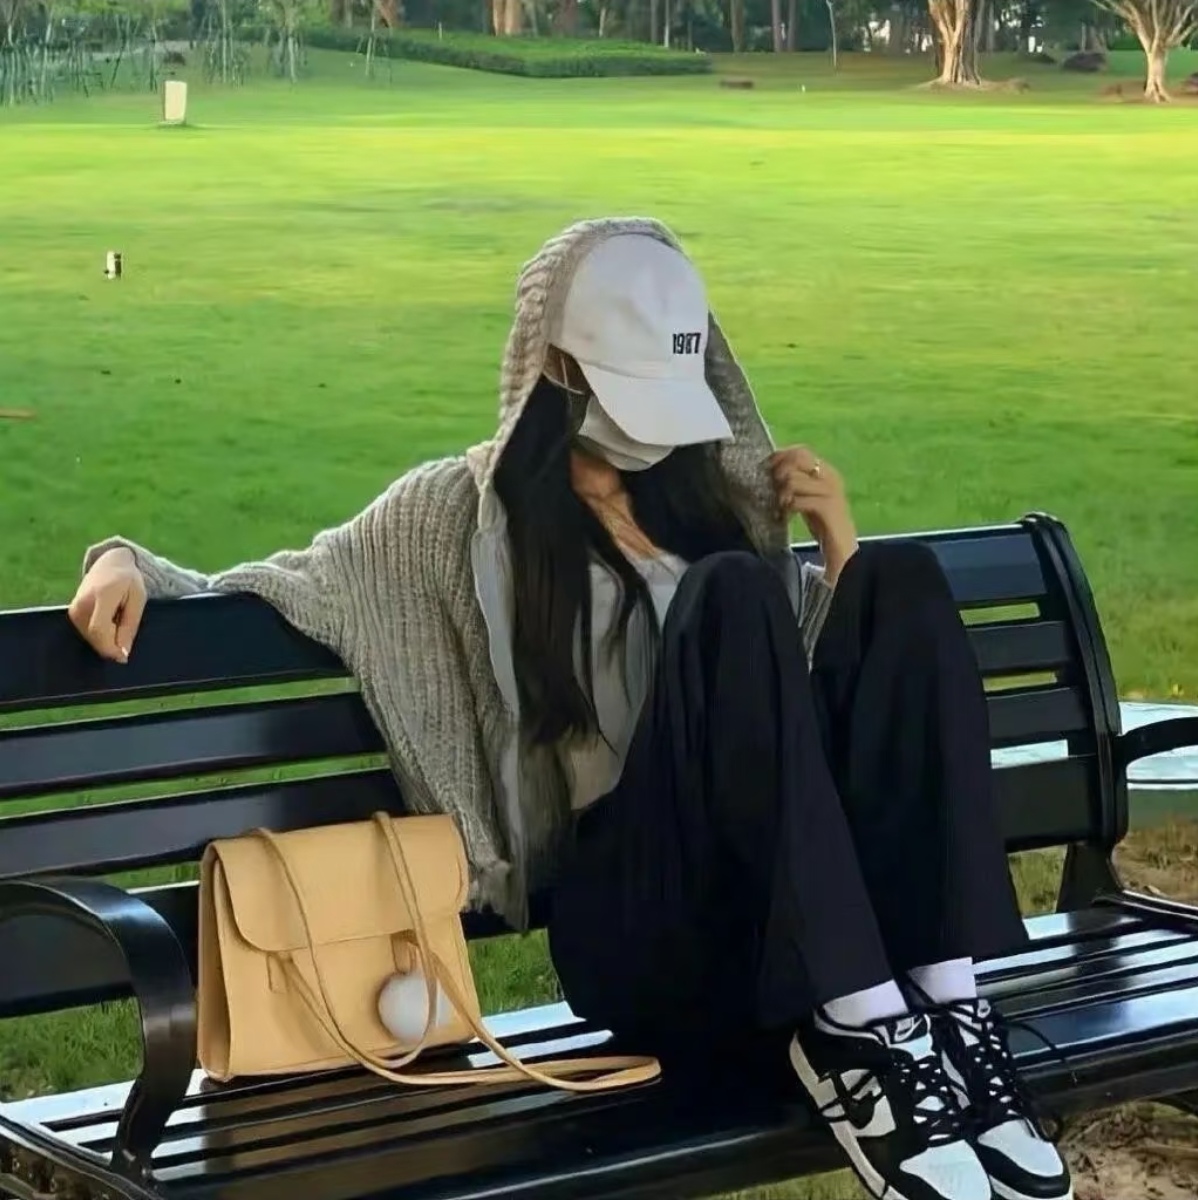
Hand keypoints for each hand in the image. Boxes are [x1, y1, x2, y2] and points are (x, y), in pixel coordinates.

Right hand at [68, 547, 146, 662]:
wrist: (110, 564)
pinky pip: (88, 634)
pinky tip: (110, 621)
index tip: (124, 657)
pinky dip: (102, 634)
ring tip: (118, 619)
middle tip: (125, 629)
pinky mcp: (72, 615)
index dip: (111, 647)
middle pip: (95, 637)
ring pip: (91, 638)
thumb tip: (122, 654)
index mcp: (101, 595)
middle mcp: (82, 603)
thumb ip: (129, 626)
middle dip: (112, 644)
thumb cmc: (128, 581)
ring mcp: (74, 609)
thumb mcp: (138, 600)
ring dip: (107, 638)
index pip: (99, 629)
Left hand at [769, 446, 857, 583]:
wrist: (842, 546)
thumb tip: (771, 469)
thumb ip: (795, 481)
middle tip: (774, 489)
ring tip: (781, 507)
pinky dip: (788, 508)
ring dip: (781, 494)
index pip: (801, 451)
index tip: (766, 467)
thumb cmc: (822, 521)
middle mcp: (830, 476)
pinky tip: (786, 516)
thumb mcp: (807, 496)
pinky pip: (798, 500)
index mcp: (826, 470)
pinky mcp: (827, 507)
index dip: (780, 456)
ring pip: (793, 480)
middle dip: (780, 472)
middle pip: (797, 459)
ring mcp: (830, 491)